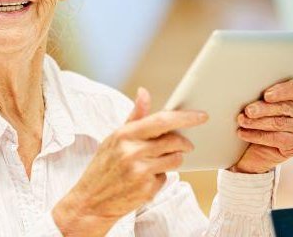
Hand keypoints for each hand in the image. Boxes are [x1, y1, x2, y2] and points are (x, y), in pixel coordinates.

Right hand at [52, 87, 207, 235]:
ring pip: (175, 160)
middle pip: (174, 141)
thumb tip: (144, 92)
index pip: (162, 121)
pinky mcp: (147, 190)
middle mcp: (133, 152)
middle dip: (184, 142)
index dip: (185, 117)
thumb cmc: (103, 165)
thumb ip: (134, 117)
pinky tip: (146, 177)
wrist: (90, 201)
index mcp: (124, 135)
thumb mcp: (114, 138)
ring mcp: (141, 172)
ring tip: (159, 160)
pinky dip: (161, 175)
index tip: (202, 115)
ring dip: (174, 158)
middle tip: (186, 143)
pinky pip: (166, 177)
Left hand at [231, 79, 292, 173]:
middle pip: (284, 107)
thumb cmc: (252, 121)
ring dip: (257, 123)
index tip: (266, 95)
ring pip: (279, 123)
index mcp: (291, 95)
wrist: (250, 149)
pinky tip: (243, 134)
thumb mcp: (253, 107)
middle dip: (263, 109)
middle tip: (248, 111)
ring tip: (242, 122)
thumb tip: (241, 92)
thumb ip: (254, 98)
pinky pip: (278, 139)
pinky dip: (257, 136)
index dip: (281, 91)